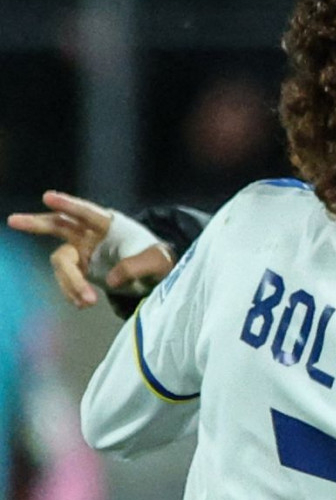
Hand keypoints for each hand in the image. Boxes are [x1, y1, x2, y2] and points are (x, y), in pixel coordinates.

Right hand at [7, 191, 173, 308]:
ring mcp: (82, 252)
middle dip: (37, 223)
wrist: (155, 276)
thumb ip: (136, 267)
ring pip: (62, 262)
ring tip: (88, 302)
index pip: (88, 212)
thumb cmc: (157, 260)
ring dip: (70, 281)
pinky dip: (72, 292)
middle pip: (59, 225)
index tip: (47, 197)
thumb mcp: (157, 261)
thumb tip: (110, 280)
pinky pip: (67, 280)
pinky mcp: (79, 270)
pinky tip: (83, 303)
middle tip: (13, 220)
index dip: (69, 205)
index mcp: (110, 224)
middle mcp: (91, 235)